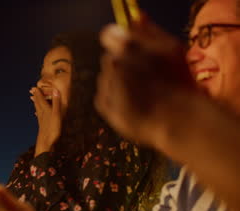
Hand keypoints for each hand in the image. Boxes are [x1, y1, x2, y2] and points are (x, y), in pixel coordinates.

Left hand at [31, 87, 61, 156]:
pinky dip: (38, 112)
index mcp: (45, 110)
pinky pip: (39, 116)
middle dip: (35, 96)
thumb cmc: (52, 129)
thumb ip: (56, 102)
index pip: (41, 99)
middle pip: (38, 103)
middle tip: (32, 90)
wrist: (45, 143)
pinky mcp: (42, 125)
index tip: (34, 87)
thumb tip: (55, 90)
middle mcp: (42, 114)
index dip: (38, 93)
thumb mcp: (57, 114)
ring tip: (33, 99)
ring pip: (37, 109)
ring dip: (36, 103)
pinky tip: (38, 114)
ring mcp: (41, 120)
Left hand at [95, 17, 196, 148]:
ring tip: (142, 95)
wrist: (176, 120)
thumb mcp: (172, 49)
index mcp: (128, 46)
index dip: (118, 42)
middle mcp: (113, 64)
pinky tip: (134, 106)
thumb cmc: (179, 83)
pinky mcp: (103, 104)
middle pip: (110, 59)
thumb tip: (135, 18)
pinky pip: (104, 97)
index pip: (109, 35)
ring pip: (106, 79)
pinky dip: (115, 101)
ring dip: (119, 84)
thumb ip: (149, 31)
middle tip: (144, 78)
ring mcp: (106, 85)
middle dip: (123, 65)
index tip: (129, 50)